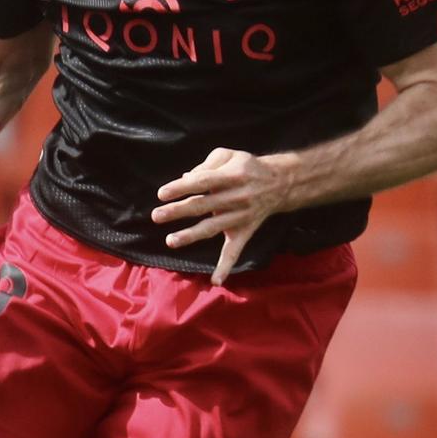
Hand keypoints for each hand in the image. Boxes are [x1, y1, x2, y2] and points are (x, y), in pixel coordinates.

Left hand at [152, 146, 293, 285]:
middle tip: (156, 216)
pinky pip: (235, 251)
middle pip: (203, 206)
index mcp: (231, 176)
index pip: (202, 182)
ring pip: (212, 228)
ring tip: (170, 241)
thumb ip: (207, 164)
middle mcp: (236, 198)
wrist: (280, 183)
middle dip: (178, 211)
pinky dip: (226, 266)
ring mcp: (240, 217)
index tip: (161, 194)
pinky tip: (215, 281)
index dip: (181, 187)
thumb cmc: (247, 167)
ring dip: (191, 235)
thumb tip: (185, 178)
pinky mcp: (244, 232)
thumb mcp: (230, 155)